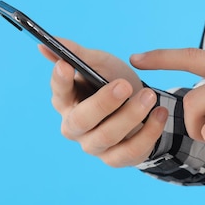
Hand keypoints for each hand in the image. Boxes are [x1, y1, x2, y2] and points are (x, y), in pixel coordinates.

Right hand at [39, 39, 167, 166]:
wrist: (137, 102)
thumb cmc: (110, 80)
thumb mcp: (98, 63)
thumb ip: (77, 54)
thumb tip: (44, 45)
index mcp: (66, 101)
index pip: (58, 92)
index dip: (60, 80)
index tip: (66, 65)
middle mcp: (74, 126)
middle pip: (82, 120)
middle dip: (104, 102)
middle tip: (125, 84)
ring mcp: (93, 146)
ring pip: (108, 136)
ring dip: (131, 115)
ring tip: (150, 96)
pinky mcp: (116, 159)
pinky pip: (131, 151)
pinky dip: (149, 132)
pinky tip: (160, 114)